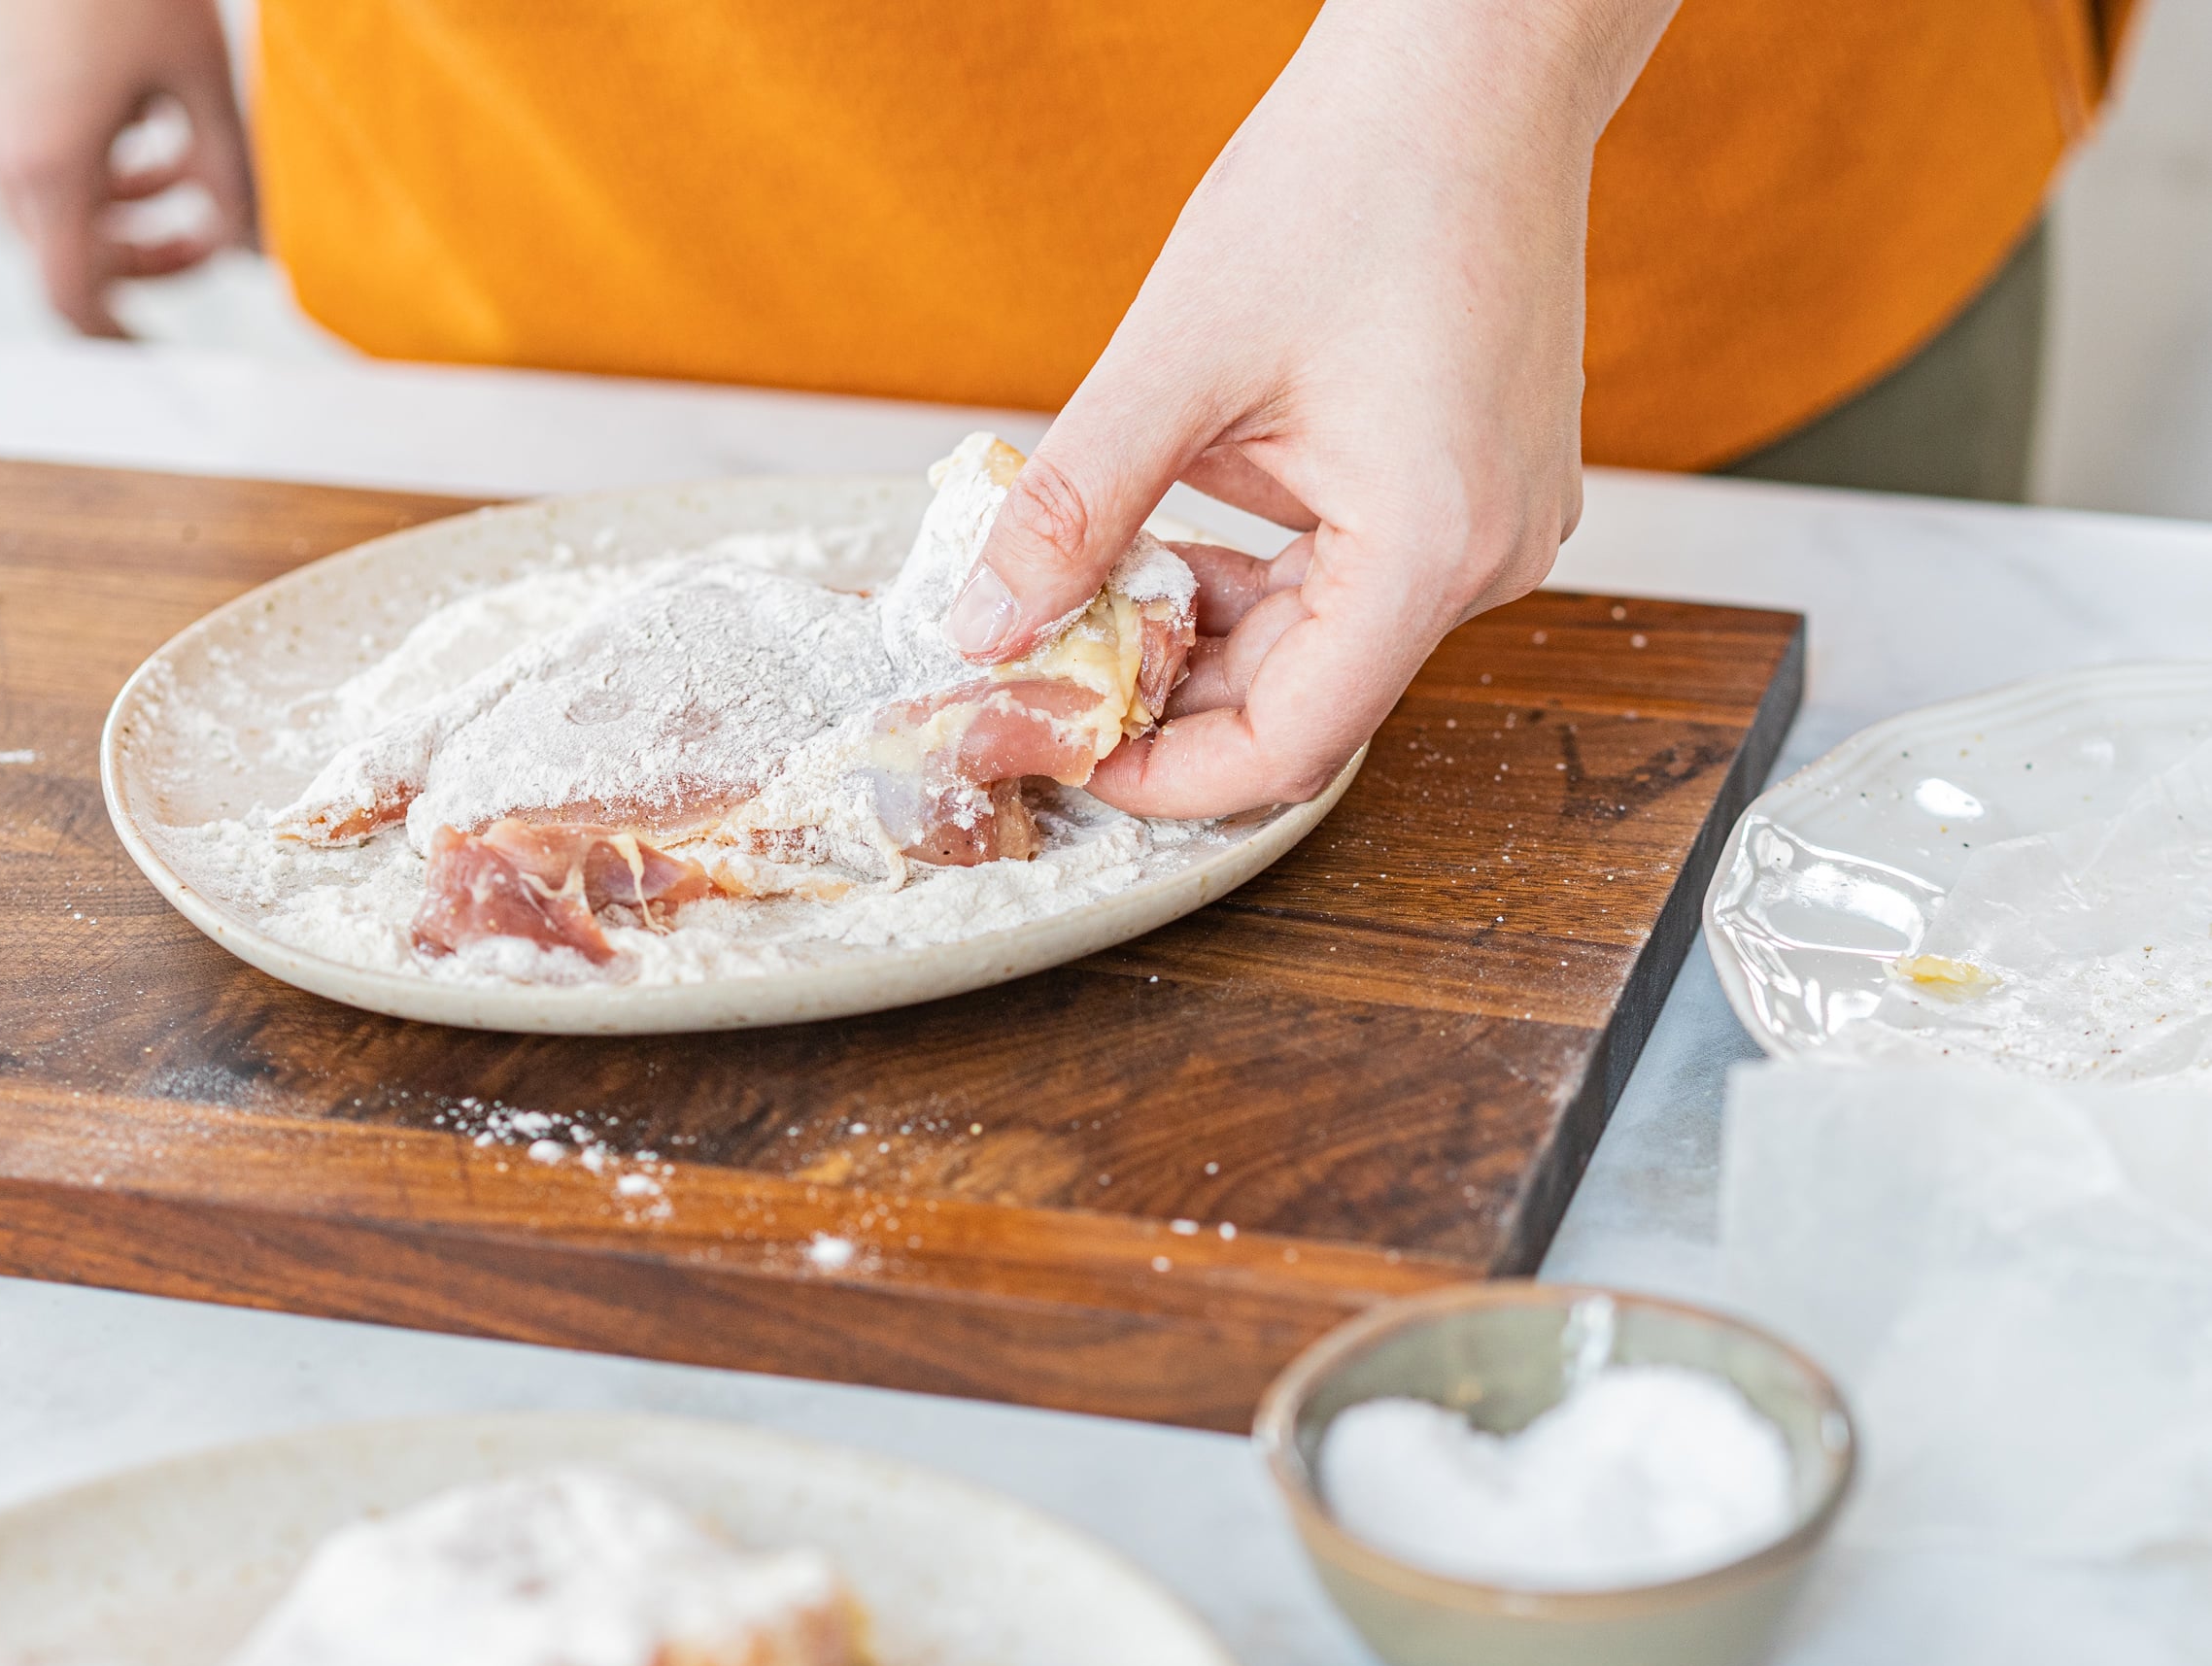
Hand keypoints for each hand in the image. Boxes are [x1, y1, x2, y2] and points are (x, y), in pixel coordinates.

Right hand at [0, 0, 253, 337]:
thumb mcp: (210, 89)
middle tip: (212, 233)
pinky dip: (87, 155)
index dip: (116, 339)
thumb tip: (262, 257)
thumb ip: (237, 184)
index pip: (70, 299)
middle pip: (64, 251)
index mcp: (48, 165)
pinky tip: (138, 113)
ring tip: (188, 165)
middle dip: (143, 257)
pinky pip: (23, 144)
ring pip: (47, 197)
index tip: (156, 351)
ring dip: (120, 204)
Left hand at [945, 0, 1675, 816]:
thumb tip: (987, 624)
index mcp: (1432, 550)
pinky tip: (1181, 533)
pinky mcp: (1477, 491)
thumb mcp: (1180, 358)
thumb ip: (1078, 508)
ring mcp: (1493, 527)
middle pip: (1306, 704)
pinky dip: (1259, 578)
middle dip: (1171, 700)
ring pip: (1323, 645)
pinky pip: (1353, 580)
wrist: (1475, 63)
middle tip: (1053, 672)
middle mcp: (1486, 561)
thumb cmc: (1359, 174)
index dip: (1166, 778)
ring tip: (1102, 587)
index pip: (1290, 747)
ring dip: (1207, 634)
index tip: (1069, 755)